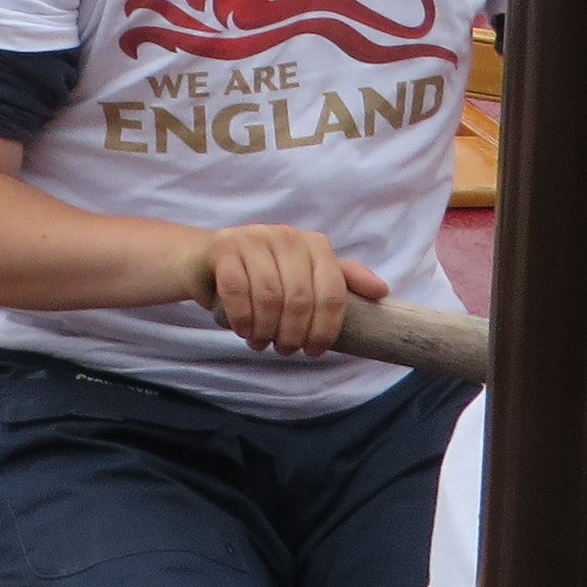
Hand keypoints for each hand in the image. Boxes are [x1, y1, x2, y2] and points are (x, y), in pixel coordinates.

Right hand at [188, 224, 381, 355]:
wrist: (205, 261)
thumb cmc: (260, 275)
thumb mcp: (304, 277)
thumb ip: (340, 281)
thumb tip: (382, 291)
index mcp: (313, 244)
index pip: (332, 291)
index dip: (326, 328)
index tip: (315, 350)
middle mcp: (287, 236)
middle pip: (301, 298)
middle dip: (294, 333)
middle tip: (285, 350)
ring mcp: (254, 238)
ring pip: (269, 296)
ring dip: (266, 329)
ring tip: (262, 342)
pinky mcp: (224, 248)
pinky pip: (237, 290)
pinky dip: (243, 318)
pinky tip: (243, 330)